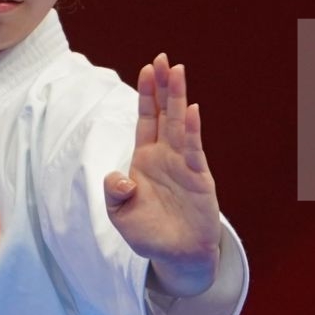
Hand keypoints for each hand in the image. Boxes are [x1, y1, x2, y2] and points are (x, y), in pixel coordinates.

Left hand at [103, 52, 221, 296]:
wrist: (178, 256)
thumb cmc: (149, 233)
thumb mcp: (120, 215)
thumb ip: (115, 194)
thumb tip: (120, 178)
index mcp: (145, 159)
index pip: (146, 119)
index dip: (146, 95)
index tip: (146, 68)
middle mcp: (166, 156)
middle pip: (165, 113)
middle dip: (163, 86)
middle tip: (163, 58)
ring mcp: (184, 165)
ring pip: (180, 125)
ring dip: (178, 98)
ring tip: (178, 72)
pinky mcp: (199, 179)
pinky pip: (194, 151)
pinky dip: (192, 131)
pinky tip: (191, 111)